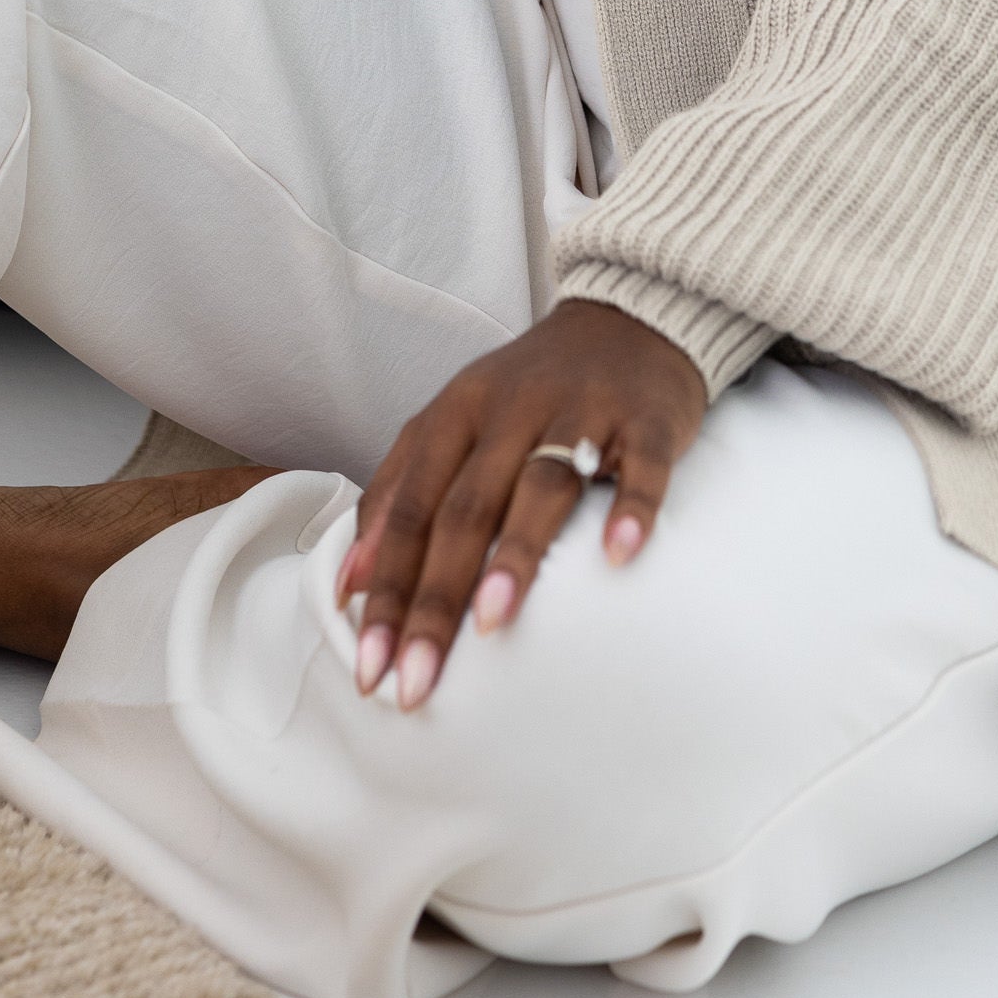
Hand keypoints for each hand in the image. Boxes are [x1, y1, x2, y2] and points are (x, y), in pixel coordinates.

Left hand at [336, 298, 707, 709]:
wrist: (628, 318)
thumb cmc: (529, 391)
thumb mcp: (454, 422)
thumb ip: (399, 492)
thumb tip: (350, 581)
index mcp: (458, 411)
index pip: (411, 508)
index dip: (387, 589)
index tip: (369, 665)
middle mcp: (512, 406)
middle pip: (465, 507)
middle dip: (436, 599)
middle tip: (418, 680)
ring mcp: (582, 408)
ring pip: (543, 481)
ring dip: (516, 553)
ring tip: (492, 621)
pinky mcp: (646, 416)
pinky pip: (641, 463)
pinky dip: (631, 507)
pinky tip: (618, 556)